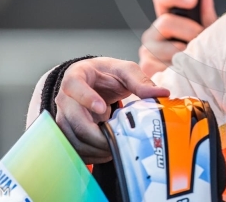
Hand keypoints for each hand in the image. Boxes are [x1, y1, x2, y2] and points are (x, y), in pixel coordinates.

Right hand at [54, 57, 169, 163]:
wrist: (93, 81)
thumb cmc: (106, 74)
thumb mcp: (124, 71)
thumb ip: (140, 81)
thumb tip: (161, 93)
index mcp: (76, 76)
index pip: (73, 86)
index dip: (86, 98)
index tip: (103, 109)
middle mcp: (65, 97)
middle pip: (72, 118)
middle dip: (94, 134)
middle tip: (115, 139)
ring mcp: (64, 115)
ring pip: (71, 136)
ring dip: (93, 147)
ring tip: (114, 148)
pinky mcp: (67, 131)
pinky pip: (73, 147)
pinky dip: (90, 154)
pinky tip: (106, 153)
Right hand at [139, 0, 217, 74]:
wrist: (198, 83)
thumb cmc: (201, 54)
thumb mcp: (206, 30)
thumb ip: (204, 9)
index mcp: (166, 19)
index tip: (193, 0)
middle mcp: (153, 33)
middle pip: (166, 22)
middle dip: (189, 30)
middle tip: (201, 39)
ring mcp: (147, 51)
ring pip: (168, 46)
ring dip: (188, 53)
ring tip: (196, 58)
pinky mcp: (147, 68)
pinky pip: (165, 64)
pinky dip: (181, 68)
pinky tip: (187, 71)